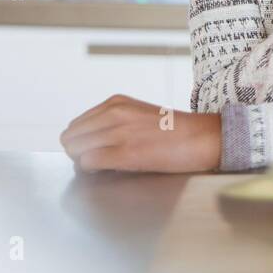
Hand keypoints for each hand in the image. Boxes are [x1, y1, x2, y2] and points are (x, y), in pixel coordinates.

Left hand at [60, 94, 221, 172]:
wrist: (202, 137)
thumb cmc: (175, 131)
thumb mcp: (139, 114)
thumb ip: (114, 121)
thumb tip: (91, 141)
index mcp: (116, 103)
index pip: (76, 124)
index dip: (81, 142)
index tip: (94, 151)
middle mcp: (113, 113)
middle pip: (70, 137)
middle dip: (78, 152)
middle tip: (96, 162)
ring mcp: (118, 132)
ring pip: (75, 149)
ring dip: (84, 161)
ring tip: (104, 166)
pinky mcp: (125, 152)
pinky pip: (88, 162)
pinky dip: (92, 170)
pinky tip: (109, 170)